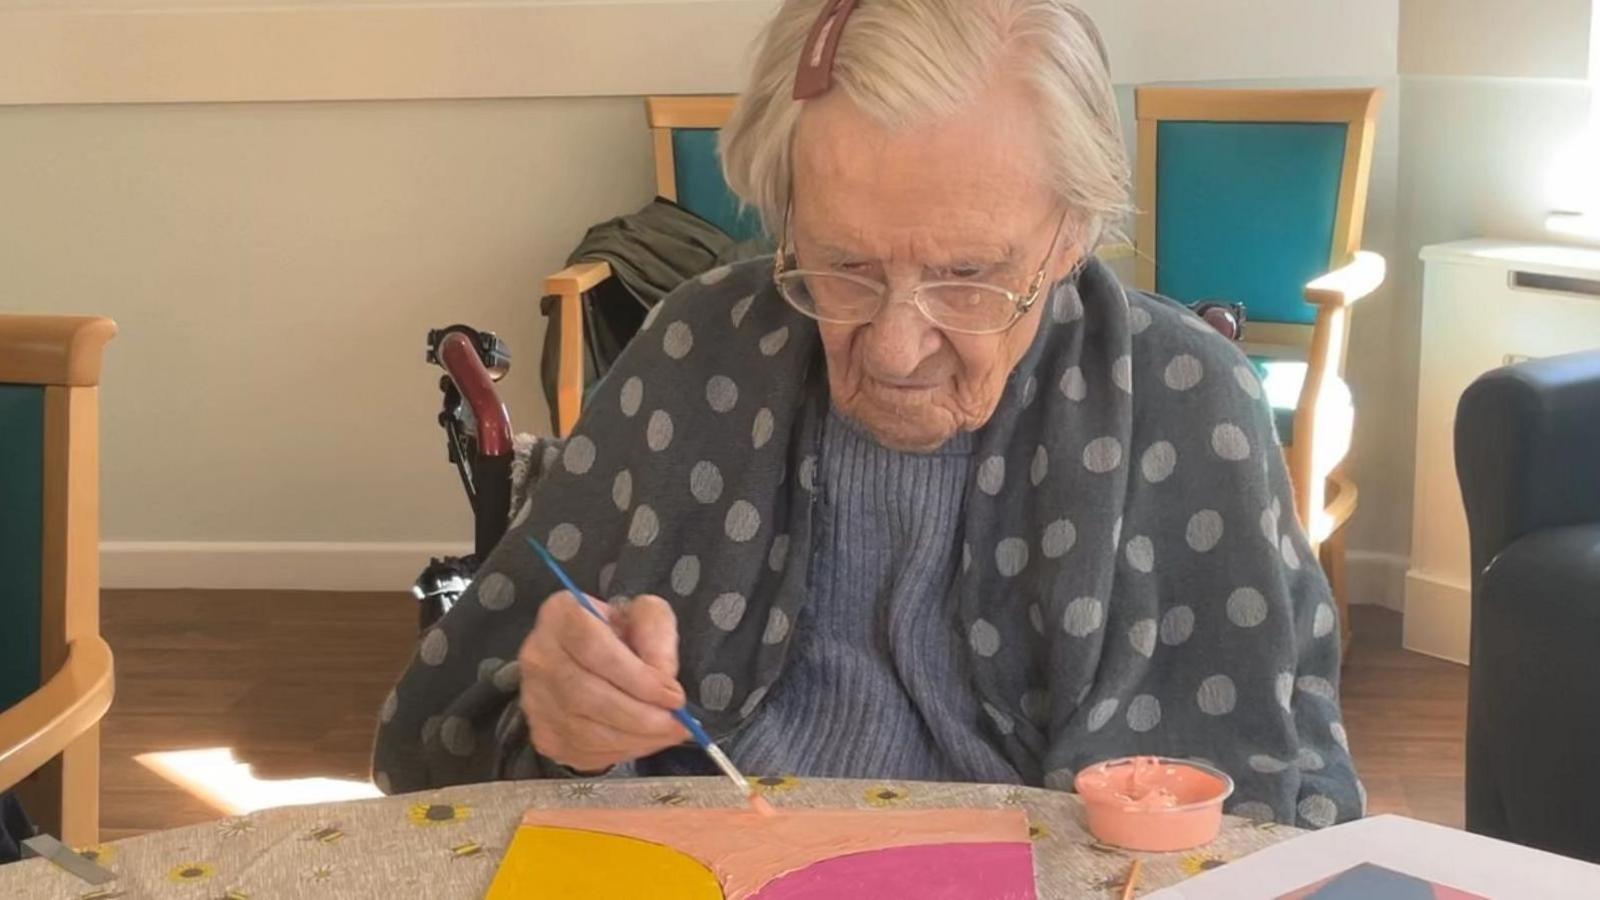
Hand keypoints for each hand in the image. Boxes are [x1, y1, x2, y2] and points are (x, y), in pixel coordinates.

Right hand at [517, 592, 688, 772]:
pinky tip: (644, 740)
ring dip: (637, 738)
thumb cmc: (618, 634)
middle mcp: (538, 657)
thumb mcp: (644, 616)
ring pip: (586, 730)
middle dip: (641, 716)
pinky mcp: (544, 735)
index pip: (594, 649)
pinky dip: (623, 751)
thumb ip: (657, 634)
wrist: (587, 659)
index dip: (638, 678)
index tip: (673, 694)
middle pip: (587, 695)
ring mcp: (536, 700)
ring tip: (669, 732)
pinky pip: (585, 751)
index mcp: (561, 616)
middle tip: (678, 722)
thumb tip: (663, 677)